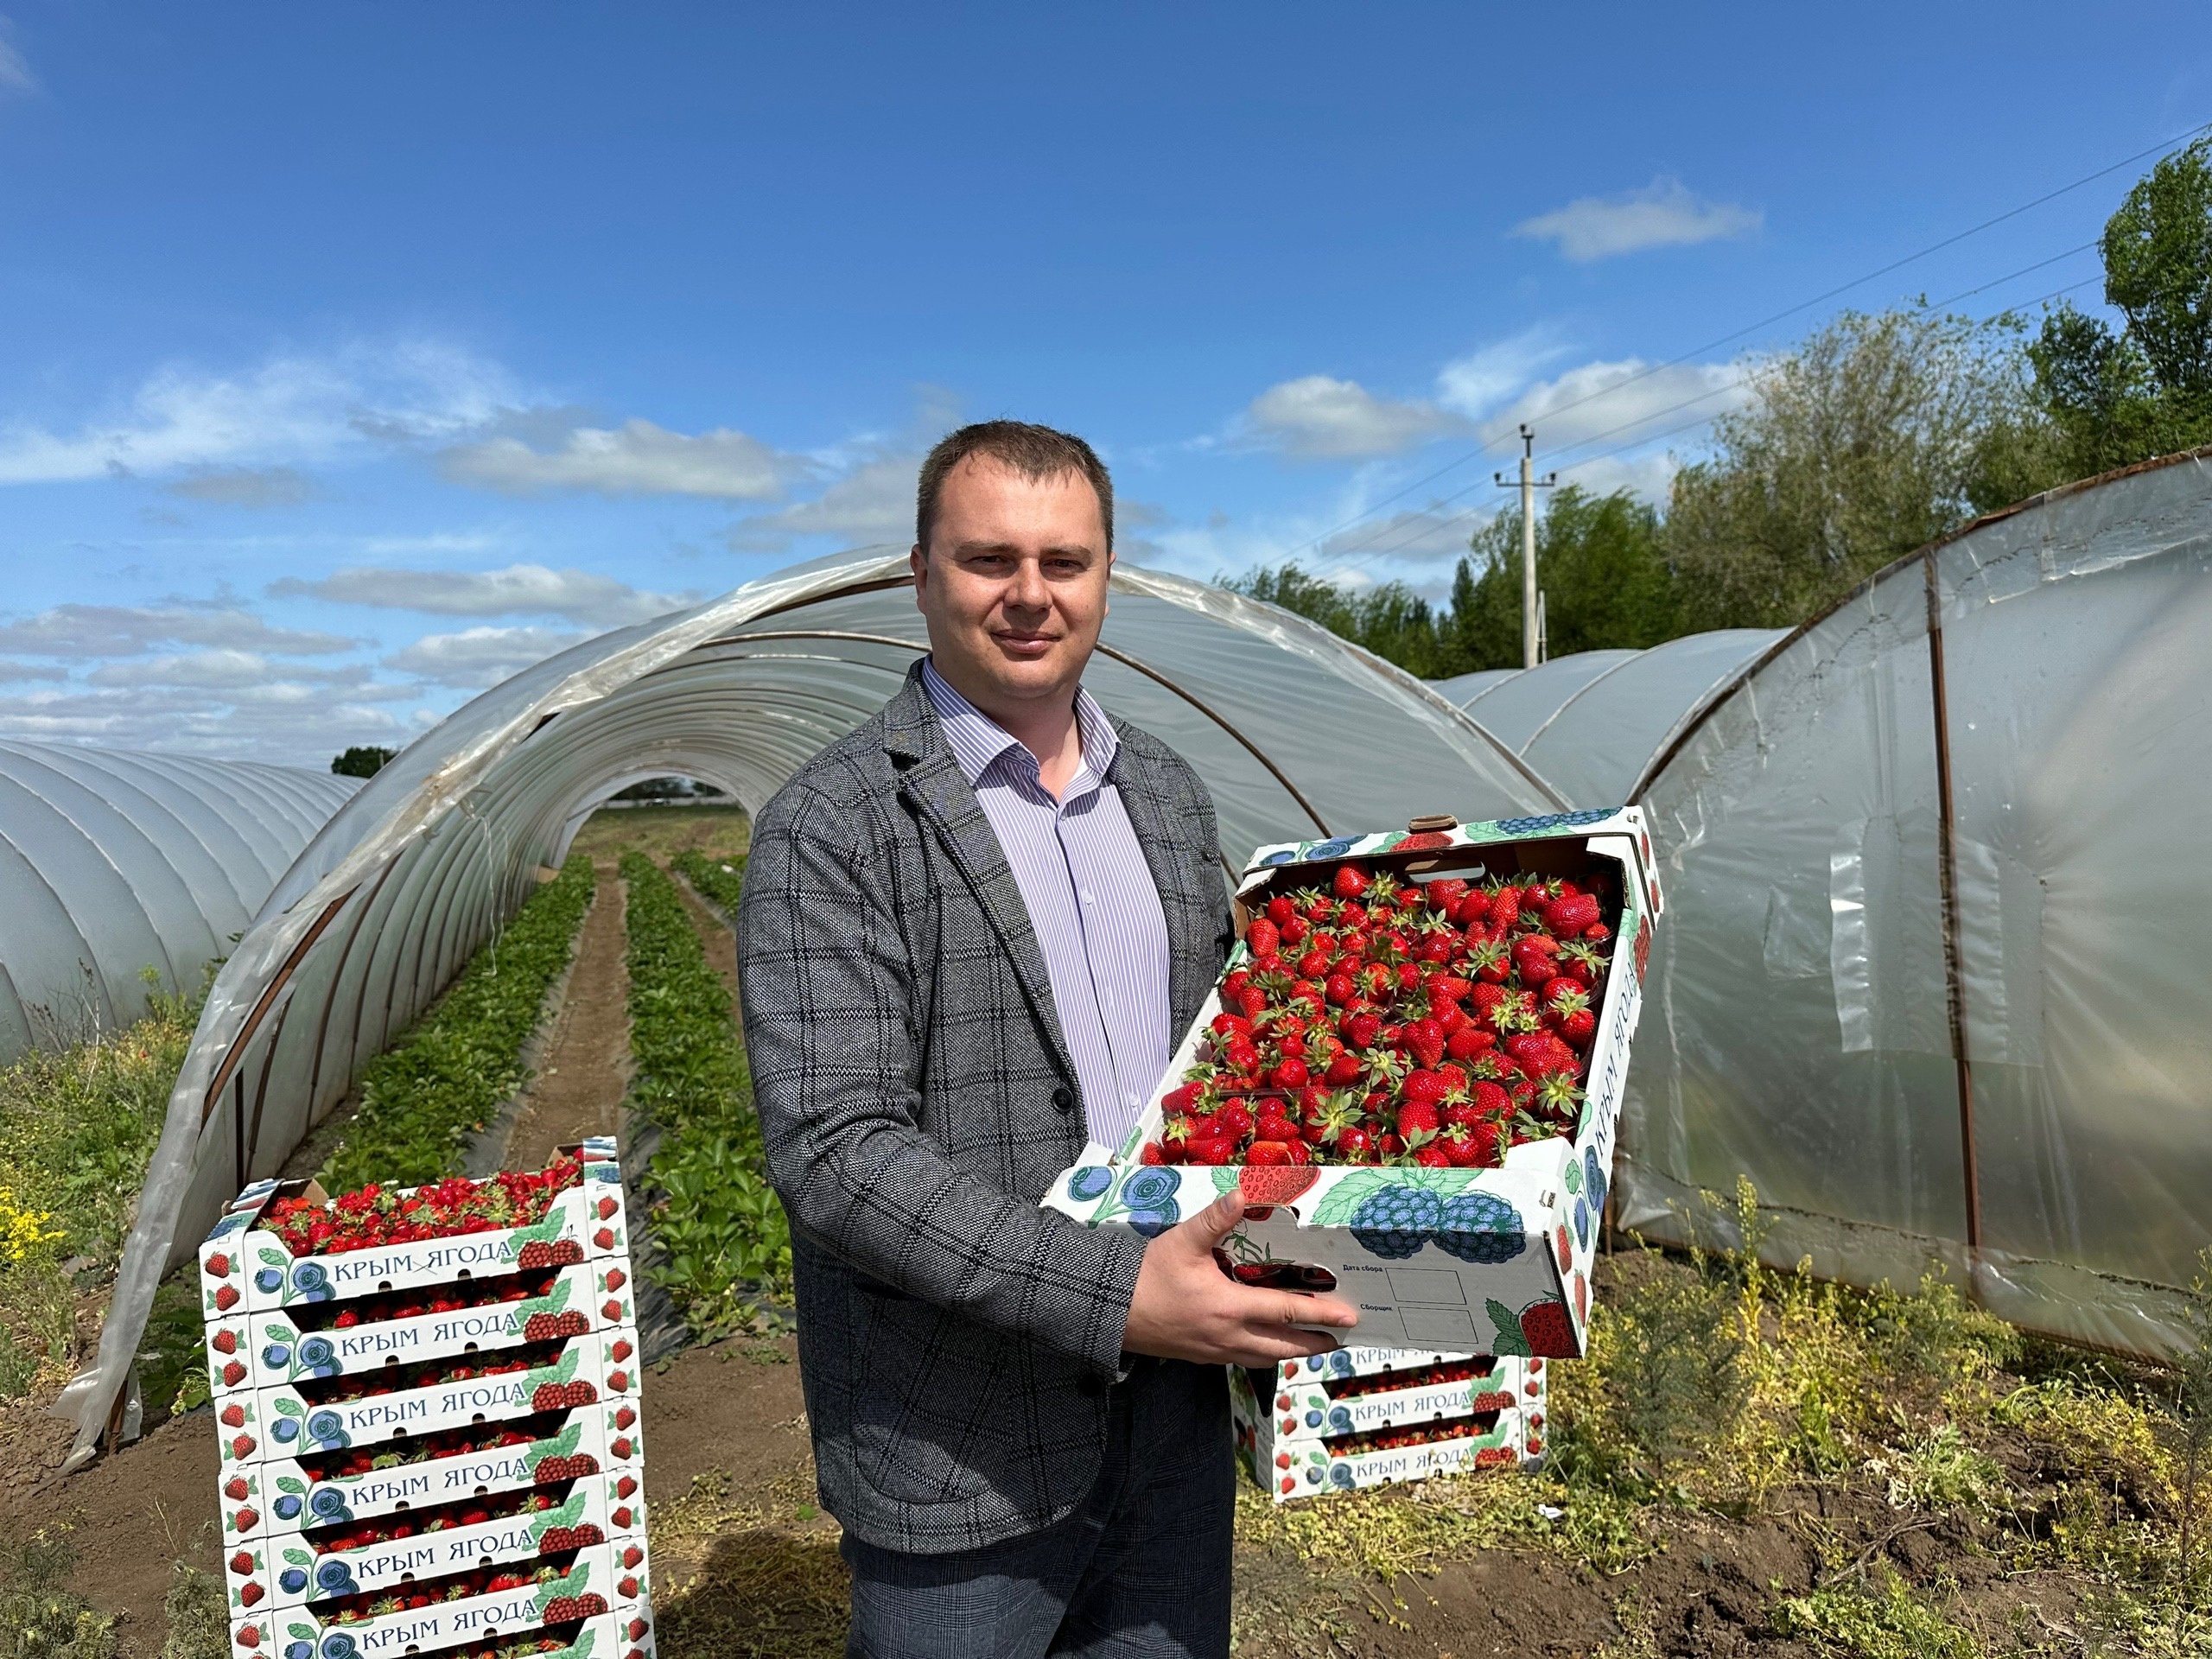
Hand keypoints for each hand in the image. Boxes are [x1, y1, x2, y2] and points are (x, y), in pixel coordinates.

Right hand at [1121, 1184, 1358, 1365]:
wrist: (1111, 1311)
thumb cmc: (1147, 1275)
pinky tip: (1267, 1346)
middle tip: (1340, 1337)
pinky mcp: (1202, 1356)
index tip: (1348, 1315)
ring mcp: (1215, 1351)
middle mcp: (1228, 1336)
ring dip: (1292, 1352)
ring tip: (1311, 1345)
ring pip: (1264, 1358)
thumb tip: (1243, 1194)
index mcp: (1228, 1307)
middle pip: (1283, 1346)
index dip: (1320, 1313)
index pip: (1285, 1311)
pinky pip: (1243, 1360)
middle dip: (1315, 1343)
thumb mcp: (1182, 1241)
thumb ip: (1215, 1219)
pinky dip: (1264, 1355)